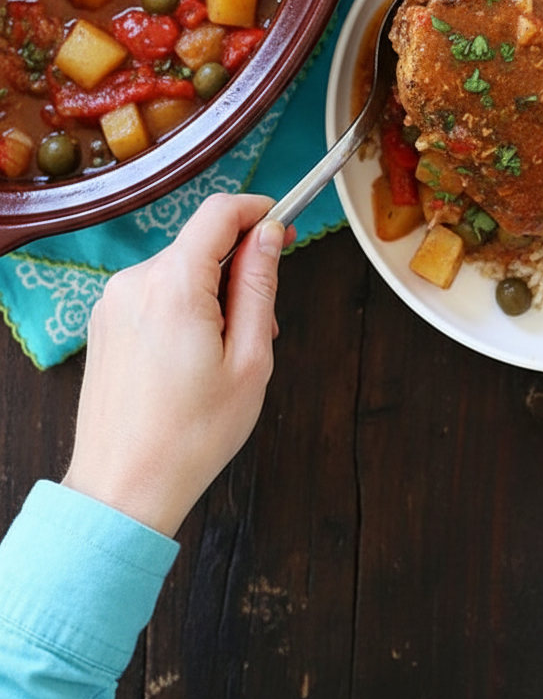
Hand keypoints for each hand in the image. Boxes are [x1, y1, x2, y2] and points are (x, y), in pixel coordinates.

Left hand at [62, 193, 291, 537]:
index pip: (219, 213)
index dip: (257, 211)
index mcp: (175, 286)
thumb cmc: (191, 436)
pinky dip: (183, 309)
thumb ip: (259, 286)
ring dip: (211, 294)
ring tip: (227, 355)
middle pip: (200, 244)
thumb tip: (268, 236)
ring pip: (179, 271)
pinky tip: (194, 359)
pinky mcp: (104, 323)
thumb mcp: (249, 358)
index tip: (282, 225)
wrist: (124, 488)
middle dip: (239, 269)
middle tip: (262, 323)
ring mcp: (113, 302)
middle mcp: (136, 283)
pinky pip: (155, 294)